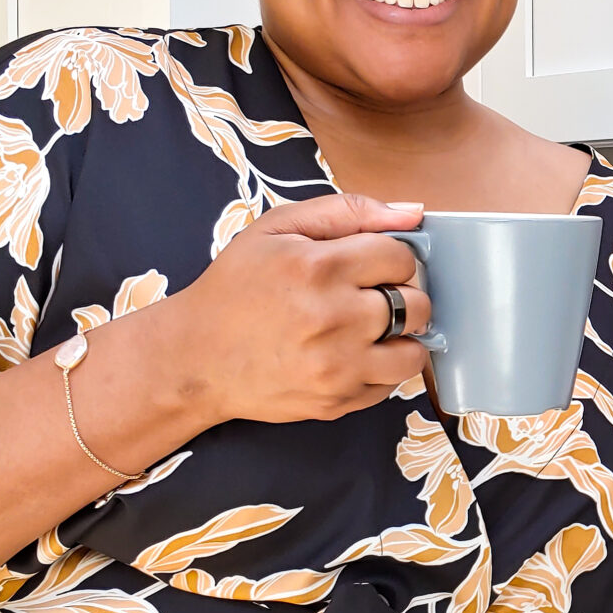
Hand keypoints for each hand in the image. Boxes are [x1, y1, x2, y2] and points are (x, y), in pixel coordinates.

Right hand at [173, 194, 432, 424]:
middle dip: (402, 295)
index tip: (371, 265)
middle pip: (417, 304)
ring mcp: (337, 367)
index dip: (391, 258)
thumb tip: (412, 212)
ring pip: (414, 352)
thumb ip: (347, 211)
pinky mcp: (337, 401)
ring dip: (401, 337)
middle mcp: (333, 319)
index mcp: (319, 268)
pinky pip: (391, 385)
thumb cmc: (235, 288)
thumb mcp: (276, 228)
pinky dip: (380, 369)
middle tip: (372, 296)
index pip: (401, 257)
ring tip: (371, 329)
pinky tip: (351, 354)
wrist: (196, 358)